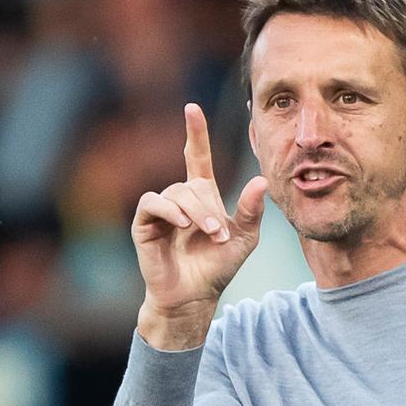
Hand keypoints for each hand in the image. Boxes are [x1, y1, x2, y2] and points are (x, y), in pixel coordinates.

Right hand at [131, 102, 267, 347]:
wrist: (194, 296)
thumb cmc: (218, 268)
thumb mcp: (245, 238)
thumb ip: (251, 210)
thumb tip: (261, 180)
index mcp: (202, 196)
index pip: (197, 157)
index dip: (195, 133)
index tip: (192, 108)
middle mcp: (180, 198)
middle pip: (193, 184)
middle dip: (209, 208)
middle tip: (219, 234)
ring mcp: (160, 210)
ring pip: (177, 193)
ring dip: (196, 213)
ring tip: (207, 235)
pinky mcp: (144, 224)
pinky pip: (153, 203)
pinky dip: (169, 210)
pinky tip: (181, 224)